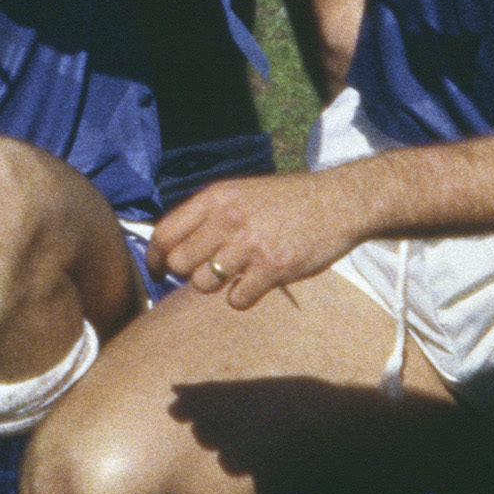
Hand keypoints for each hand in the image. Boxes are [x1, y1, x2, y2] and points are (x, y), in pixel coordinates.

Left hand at [149, 169, 369, 310]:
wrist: (339, 202)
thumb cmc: (288, 201)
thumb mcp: (241, 193)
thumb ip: (208, 216)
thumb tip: (173, 248)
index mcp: (216, 198)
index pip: (164, 233)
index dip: (154, 258)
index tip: (157, 271)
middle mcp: (227, 218)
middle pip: (179, 263)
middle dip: (189, 273)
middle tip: (210, 270)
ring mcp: (250, 244)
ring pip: (204, 284)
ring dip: (218, 286)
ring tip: (240, 273)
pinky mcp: (272, 267)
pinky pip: (237, 300)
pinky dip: (244, 299)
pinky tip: (259, 283)